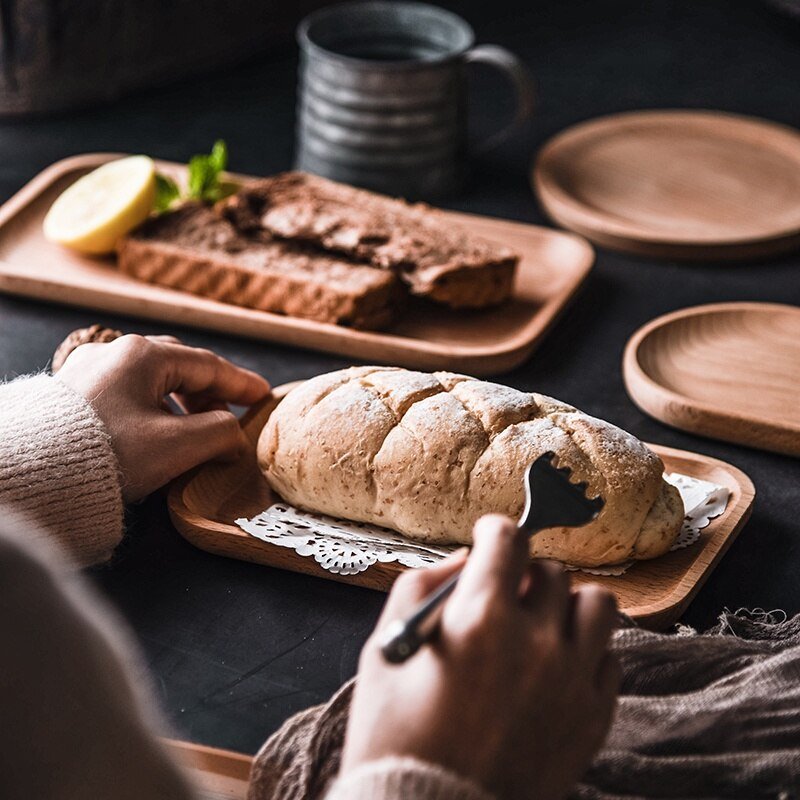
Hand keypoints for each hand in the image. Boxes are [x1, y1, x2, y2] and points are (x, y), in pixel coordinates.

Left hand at [56, 334, 269, 501]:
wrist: (31, 476)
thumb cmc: (108, 455)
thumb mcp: (178, 446)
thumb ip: (220, 434)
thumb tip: (235, 437)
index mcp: (143, 356)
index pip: (208, 366)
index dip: (241, 383)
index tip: (263, 396)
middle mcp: (114, 353)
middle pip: (178, 367)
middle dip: (209, 393)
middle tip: (228, 418)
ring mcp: (87, 370)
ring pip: (149, 380)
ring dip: (179, 404)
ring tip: (192, 432)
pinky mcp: (71, 394)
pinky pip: (125, 392)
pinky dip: (152, 408)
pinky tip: (154, 433)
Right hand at [341, 515, 620, 799]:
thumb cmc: (397, 735)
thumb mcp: (386, 648)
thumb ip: (422, 586)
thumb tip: (464, 560)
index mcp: (480, 617)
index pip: (509, 538)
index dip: (495, 532)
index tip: (490, 539)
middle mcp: (536, 641)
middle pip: (552, 570)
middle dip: (525, 573)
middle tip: (505, 595)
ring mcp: (572, 681)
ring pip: (597, 605)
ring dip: (567, 604)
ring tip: (541, 625)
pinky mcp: (593, 718)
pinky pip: (610, 658)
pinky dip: (585, 652)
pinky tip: (553, 668)